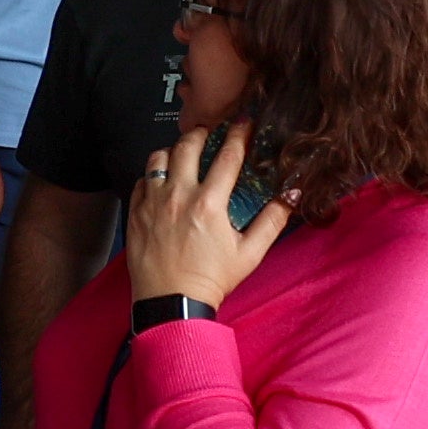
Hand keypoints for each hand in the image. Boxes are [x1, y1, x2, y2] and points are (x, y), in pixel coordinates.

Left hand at [122, 121, 289, 305]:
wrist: (172, 304)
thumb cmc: (211, 280)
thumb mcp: (250, 254)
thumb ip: (272, 221)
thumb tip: (291, 195)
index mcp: (209, 204)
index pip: (227, 156)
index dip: (238, 134)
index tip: (243, 123)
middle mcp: (178, 197)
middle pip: (188, 145)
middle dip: (201, 133)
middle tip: (209, 133)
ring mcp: (153, 204)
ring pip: (158, 157)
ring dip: (172, 151)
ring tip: (182, 155)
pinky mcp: (136, 214)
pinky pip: (141, 181)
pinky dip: (152, 175)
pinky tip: (162, 181)